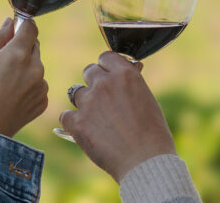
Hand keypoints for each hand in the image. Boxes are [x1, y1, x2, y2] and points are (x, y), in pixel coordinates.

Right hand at [0, 18, 48, 137]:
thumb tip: (10, 24)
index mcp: (17, 54)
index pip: (30, 27)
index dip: (21, 26)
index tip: (11, 31)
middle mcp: (35, 68)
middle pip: (34, 46)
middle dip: (20, 48)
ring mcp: (41, 87)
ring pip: (36, 66)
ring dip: (24, 67)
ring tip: (2, 83)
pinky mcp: (42, 102)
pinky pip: (37, 84)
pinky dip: (27, 85)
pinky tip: (9, 96)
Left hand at [60, 51, 175, 182]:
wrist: (146, 163)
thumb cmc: (153, 134)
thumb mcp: (148, 99)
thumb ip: (132, 83)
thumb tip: (129, 67)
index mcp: (125, 74)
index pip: (105, 57)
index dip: (107, 67)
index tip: (109, 77)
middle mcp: (104, 83)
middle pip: (88, 71)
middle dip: (94, 83)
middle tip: (102, 100)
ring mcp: (89, 102)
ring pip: (75, 92)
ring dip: (83, 103)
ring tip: (97, 120)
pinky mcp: (77, 122)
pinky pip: (66, 115)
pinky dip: (73, 123)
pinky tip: (85, 131)